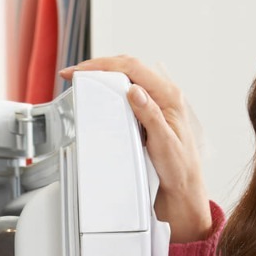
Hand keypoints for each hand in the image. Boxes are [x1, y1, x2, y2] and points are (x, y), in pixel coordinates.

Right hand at [60, 56, 211, 241]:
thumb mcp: (164, 143)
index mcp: (169, 96)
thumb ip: (150, 115)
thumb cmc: (178, 169)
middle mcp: (162, 96)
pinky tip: (98, 96)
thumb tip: (134, 90)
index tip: (81, 71)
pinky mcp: (147, 114)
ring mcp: (155, 104)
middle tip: (73, 74)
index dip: (103, 65)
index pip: (133, 68)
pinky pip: (126, 95)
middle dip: (99, 67)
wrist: (181, 189)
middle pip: (127, 68)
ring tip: (82, 80)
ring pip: (126, 78)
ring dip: (103, 77)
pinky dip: (108, 91)